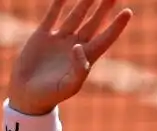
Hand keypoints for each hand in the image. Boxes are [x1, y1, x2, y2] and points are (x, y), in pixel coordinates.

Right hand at [7, 0, 131, 114]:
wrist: (28, 95)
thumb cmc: (51, 96)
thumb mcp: (68, 86)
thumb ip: (78, 69)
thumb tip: (79, 47)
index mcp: (85, 60)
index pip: (105, 39)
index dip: (116, 26)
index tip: (128, 12)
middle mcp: (75, 47)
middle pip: (94, 23)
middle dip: (104, 8)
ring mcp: (60, 40)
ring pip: (76, 16)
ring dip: (85, 2)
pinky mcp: (42, 36)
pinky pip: (53, 15)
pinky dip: (58, 3)